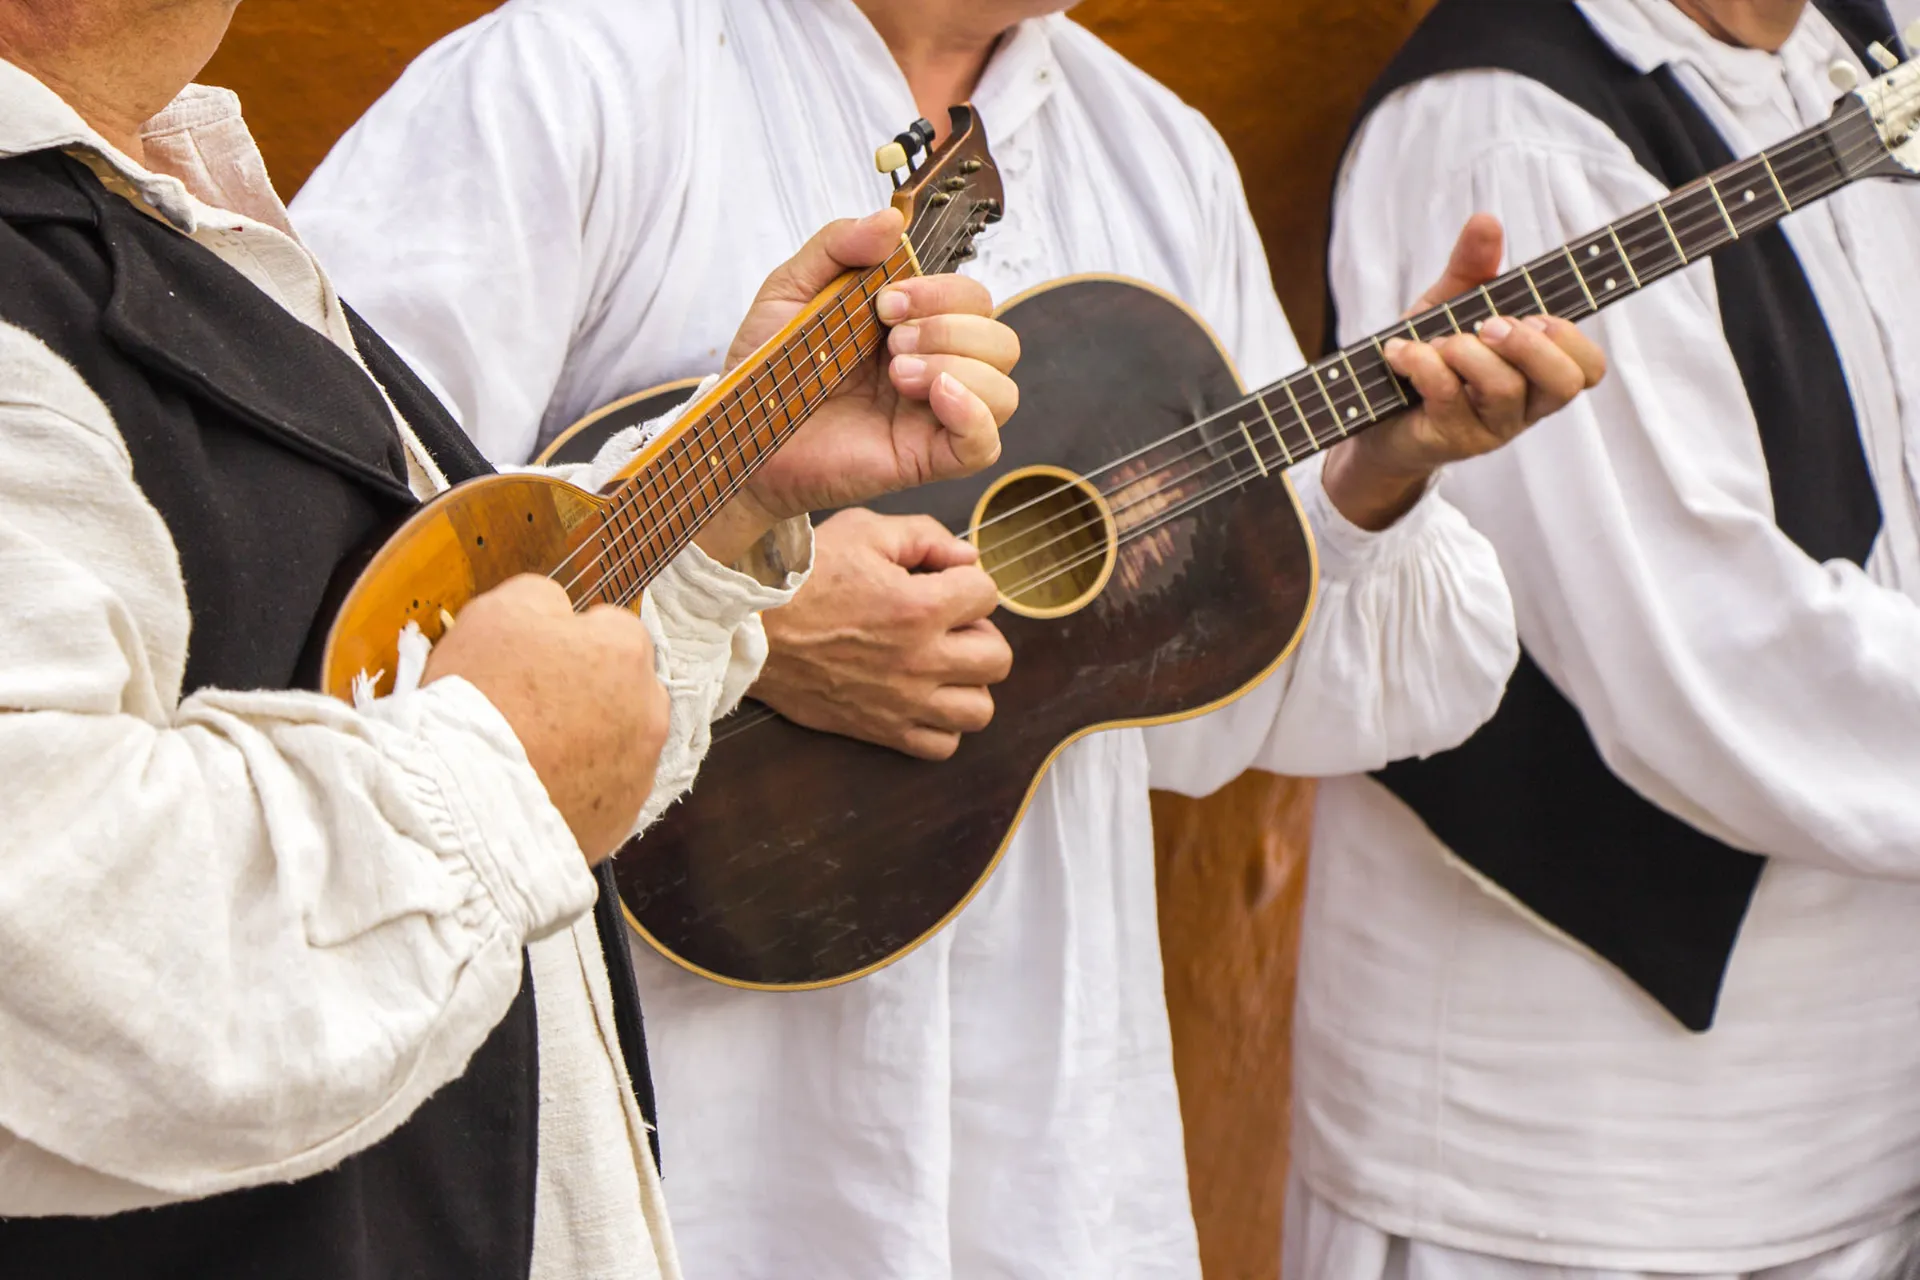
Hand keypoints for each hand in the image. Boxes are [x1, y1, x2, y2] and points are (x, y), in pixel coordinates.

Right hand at [422, 575, 668, 862]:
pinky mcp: (622, 820)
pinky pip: (603, 793)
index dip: (567, 641)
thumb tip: (557, 607)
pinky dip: (579, 789)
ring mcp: (640, 770)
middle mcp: (649, 709)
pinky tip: (537, 789)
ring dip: (588, 743)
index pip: (609, 627)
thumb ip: (540, 597)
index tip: (531, 660)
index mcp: (625, 650)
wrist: (467, 805)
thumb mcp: (496, 613)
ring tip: (532, 754)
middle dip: (588, 693)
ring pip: (617, 743)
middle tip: (530, 709)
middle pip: (622, 688)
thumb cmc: (480, 698)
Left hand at [695, 209, 1020, 563]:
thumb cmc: (768, 370)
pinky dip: (973, 415)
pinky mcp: (926, 458)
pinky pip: (985, 444)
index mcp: (913, 326)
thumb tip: (892, 216)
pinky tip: (935, 397)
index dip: (943, 292)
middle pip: (1001, 340)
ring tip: (898, 374)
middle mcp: (934, 368)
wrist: (742, 434)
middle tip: (890, 341)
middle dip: (951, 328)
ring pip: (1004, 390)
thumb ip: (838, 244)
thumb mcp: (791, 290)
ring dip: (960, 367)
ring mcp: (933, 416)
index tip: (885, 302)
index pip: (973, 299)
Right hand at [752, 508, 1011, 760]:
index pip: (988, 594)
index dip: (967, 583)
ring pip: (979, 709)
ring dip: (968, 684)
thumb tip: (969, 559)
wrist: (749, 631)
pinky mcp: (882, 730)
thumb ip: (925, 536)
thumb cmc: (802, 578)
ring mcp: (904, 701)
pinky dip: (941, 725)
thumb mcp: (863, 530)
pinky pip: (942, 746)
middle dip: (978, 634)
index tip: (940, 583)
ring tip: (941, 666)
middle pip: (998, 657)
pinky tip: (922, 698)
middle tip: (948, 625)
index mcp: (920, 606)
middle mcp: (920, 660)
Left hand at [1322, 213, 1607, 529]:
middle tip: (1487, 324)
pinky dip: (1422, 363)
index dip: (1571, 339)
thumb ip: (1471, 267)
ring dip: (1465, 351)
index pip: (1589, 368)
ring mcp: (1490, 429)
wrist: (1369, 408)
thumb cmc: (1424, 357)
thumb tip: (1487, 221)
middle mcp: (1524, 407)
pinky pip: (1448, 395)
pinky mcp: (1451, 441)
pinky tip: (1400, 352)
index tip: (1533, 314)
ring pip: (1503, 387)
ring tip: (1434, 341)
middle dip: (1527, 344)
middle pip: (1564, 383)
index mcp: (1537, 373)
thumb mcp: (1448, 305)